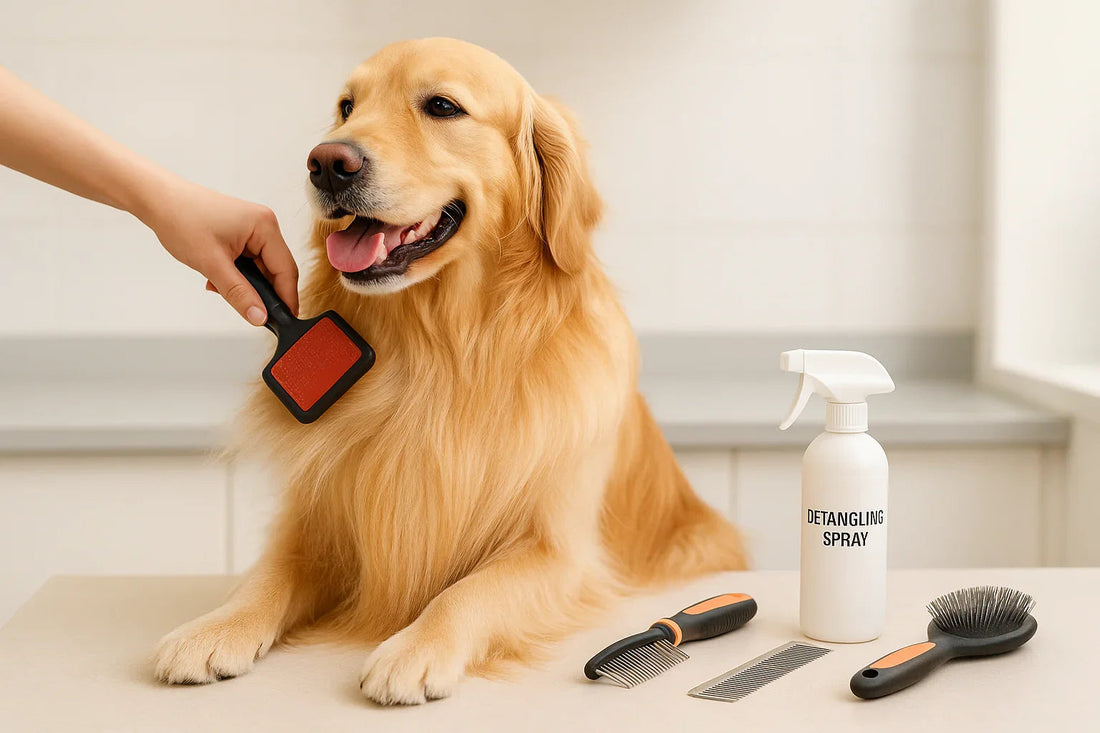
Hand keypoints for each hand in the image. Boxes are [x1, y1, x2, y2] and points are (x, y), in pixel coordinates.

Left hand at [142, 180, 298, 324]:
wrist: (157, 199)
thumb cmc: (181, 218)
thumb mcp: (211, 264)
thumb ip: (238, 293)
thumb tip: (259, 317)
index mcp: (265, 226)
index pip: (286, 270)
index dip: (286, 299)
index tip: (282, 321)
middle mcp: (264, 225)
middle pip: (275, 271)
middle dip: (259, 292)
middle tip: (246, 310)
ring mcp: (253, 228)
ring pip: (260, 269)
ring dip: (243, 283)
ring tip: (217, 285)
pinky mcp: (241, 233)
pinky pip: (249, 262)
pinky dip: (235, 274)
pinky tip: (216, 276)